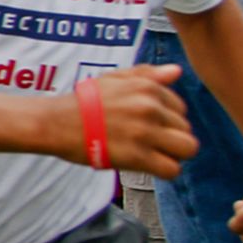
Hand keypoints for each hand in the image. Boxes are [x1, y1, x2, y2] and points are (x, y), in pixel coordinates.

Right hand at [68, 65, 197, 176]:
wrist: (55, 122)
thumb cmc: (82, 102)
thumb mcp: (114, 79)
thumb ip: (146, 74)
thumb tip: (176, 71)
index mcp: (148, 88)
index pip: (180, 109)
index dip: (167, 121)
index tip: (149, 127)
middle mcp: (151, 108)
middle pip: (186, 130)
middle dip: (171, 138)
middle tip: (150, 144)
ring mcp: (145, 132)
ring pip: (187, 149)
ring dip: (174, 155)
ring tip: (154, 155)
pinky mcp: (138, 156)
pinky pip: (172, 169)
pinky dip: (164, 170)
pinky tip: (149, 166)